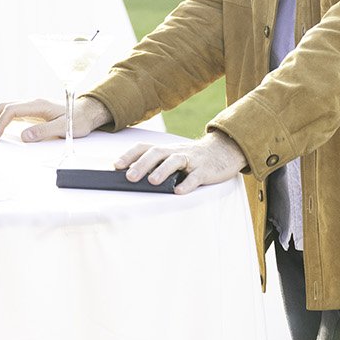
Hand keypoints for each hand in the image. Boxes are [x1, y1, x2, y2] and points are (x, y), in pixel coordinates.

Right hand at [0, 95, 112, 141]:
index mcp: (38, 105)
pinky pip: (12, 114)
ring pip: (6, 109)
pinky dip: (1, 120)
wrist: (88, 113)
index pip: (12, 111)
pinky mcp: (33, 112)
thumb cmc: (78, 120)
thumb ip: (44, 131)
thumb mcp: (64, 128)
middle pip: (4, 107)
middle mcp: (33, 103)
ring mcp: (32, 107)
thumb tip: (24, 136)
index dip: (0, 123)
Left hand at [115, 130, 247, 193]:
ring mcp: (191, 159)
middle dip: (142, 164)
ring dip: (162, 170)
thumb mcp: (171, 157)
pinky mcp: (205, 170)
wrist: (223, 151)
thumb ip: (154, 165)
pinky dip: (187, 184)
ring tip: (152, 182)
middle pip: (157, 153)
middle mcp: (176, 151)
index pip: (144, 147)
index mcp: (166, 149)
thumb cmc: (190, 158)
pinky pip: (196, 176)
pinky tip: (179, 192)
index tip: (116, 166)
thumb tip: (130, 175)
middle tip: (130, 177)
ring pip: (175, 161)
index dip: (129, 155)